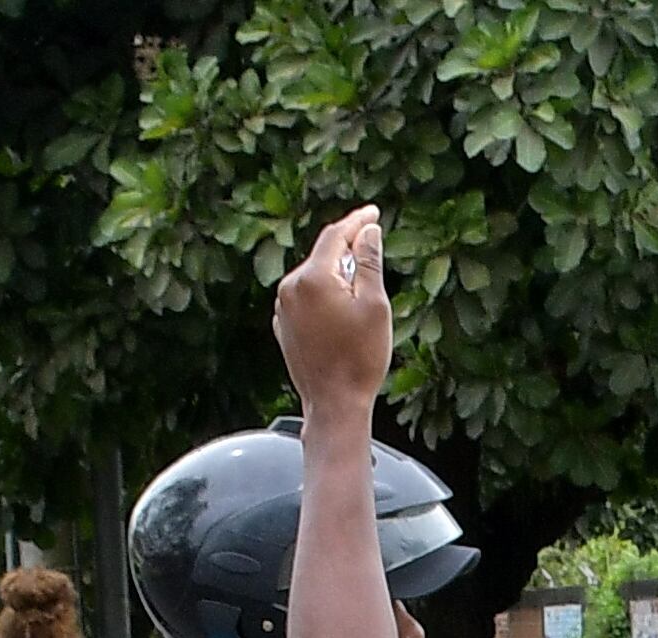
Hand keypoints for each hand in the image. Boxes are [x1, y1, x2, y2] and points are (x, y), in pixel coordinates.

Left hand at [275, 204, 392, 415]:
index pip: (335, 236)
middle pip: (322, 255)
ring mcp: (283, 308)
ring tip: (361, 282)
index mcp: (312, 279)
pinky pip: (305, 297)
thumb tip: (367, 232)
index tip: (374, 214)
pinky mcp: (283, 325)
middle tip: (372, 243)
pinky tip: (341, 305)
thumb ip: (369, 262)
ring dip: (336, 271)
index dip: (357, 222)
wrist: (334, 404)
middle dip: (347, 247)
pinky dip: (323, 292)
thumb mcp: (374, 305)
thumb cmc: (360, 359)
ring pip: (313, 276)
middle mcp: (290, 288)